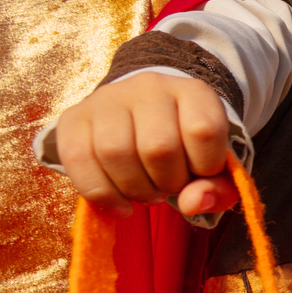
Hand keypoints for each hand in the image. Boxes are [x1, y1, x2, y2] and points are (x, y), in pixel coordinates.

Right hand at [54, 74, 238, 217]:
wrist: (144, 119)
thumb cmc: (186, 149)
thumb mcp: (214, 167)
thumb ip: (218, 190)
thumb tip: (192, 204)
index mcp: (193, 92)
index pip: (204, 130)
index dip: (206, 165)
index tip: (201, 172)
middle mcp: (149, 87)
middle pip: (158, 147)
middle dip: (167, 183)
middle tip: (169, 187)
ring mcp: (107, 98)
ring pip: (115, 153)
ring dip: (135, 190)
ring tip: (146, 192)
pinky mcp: (73, 116)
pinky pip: (78, 160)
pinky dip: (101, 194)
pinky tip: (120, 206)